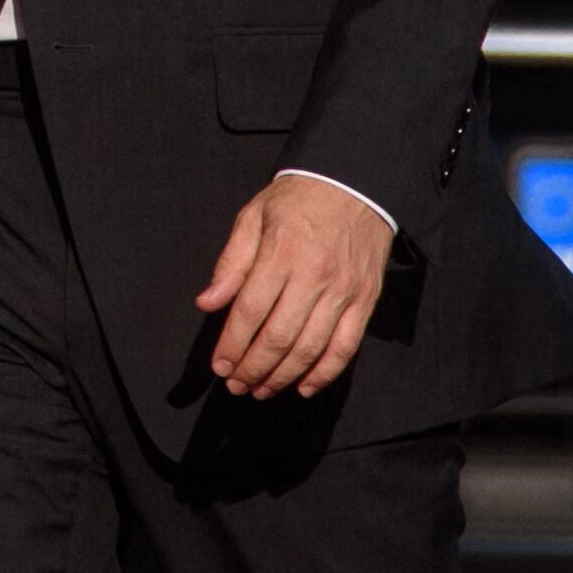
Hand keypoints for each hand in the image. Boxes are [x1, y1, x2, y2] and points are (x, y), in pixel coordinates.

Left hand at [196, 177, 391, 399]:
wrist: (355, 182)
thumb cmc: (297, 200)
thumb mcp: (253, 217)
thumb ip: (230, 263)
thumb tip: (206, 303)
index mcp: (281, 253)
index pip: (251, 311)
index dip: (232, 345)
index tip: (219, 367)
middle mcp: (314, 276)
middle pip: (279, 337)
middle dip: (253, 368)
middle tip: (236, 386)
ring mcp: (344, 291)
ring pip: (311, 348)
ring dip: (283, 377)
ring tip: (262, 390)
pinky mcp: (366, 300)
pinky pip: (346, 347)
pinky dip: (325, 373)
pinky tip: (304, 387)